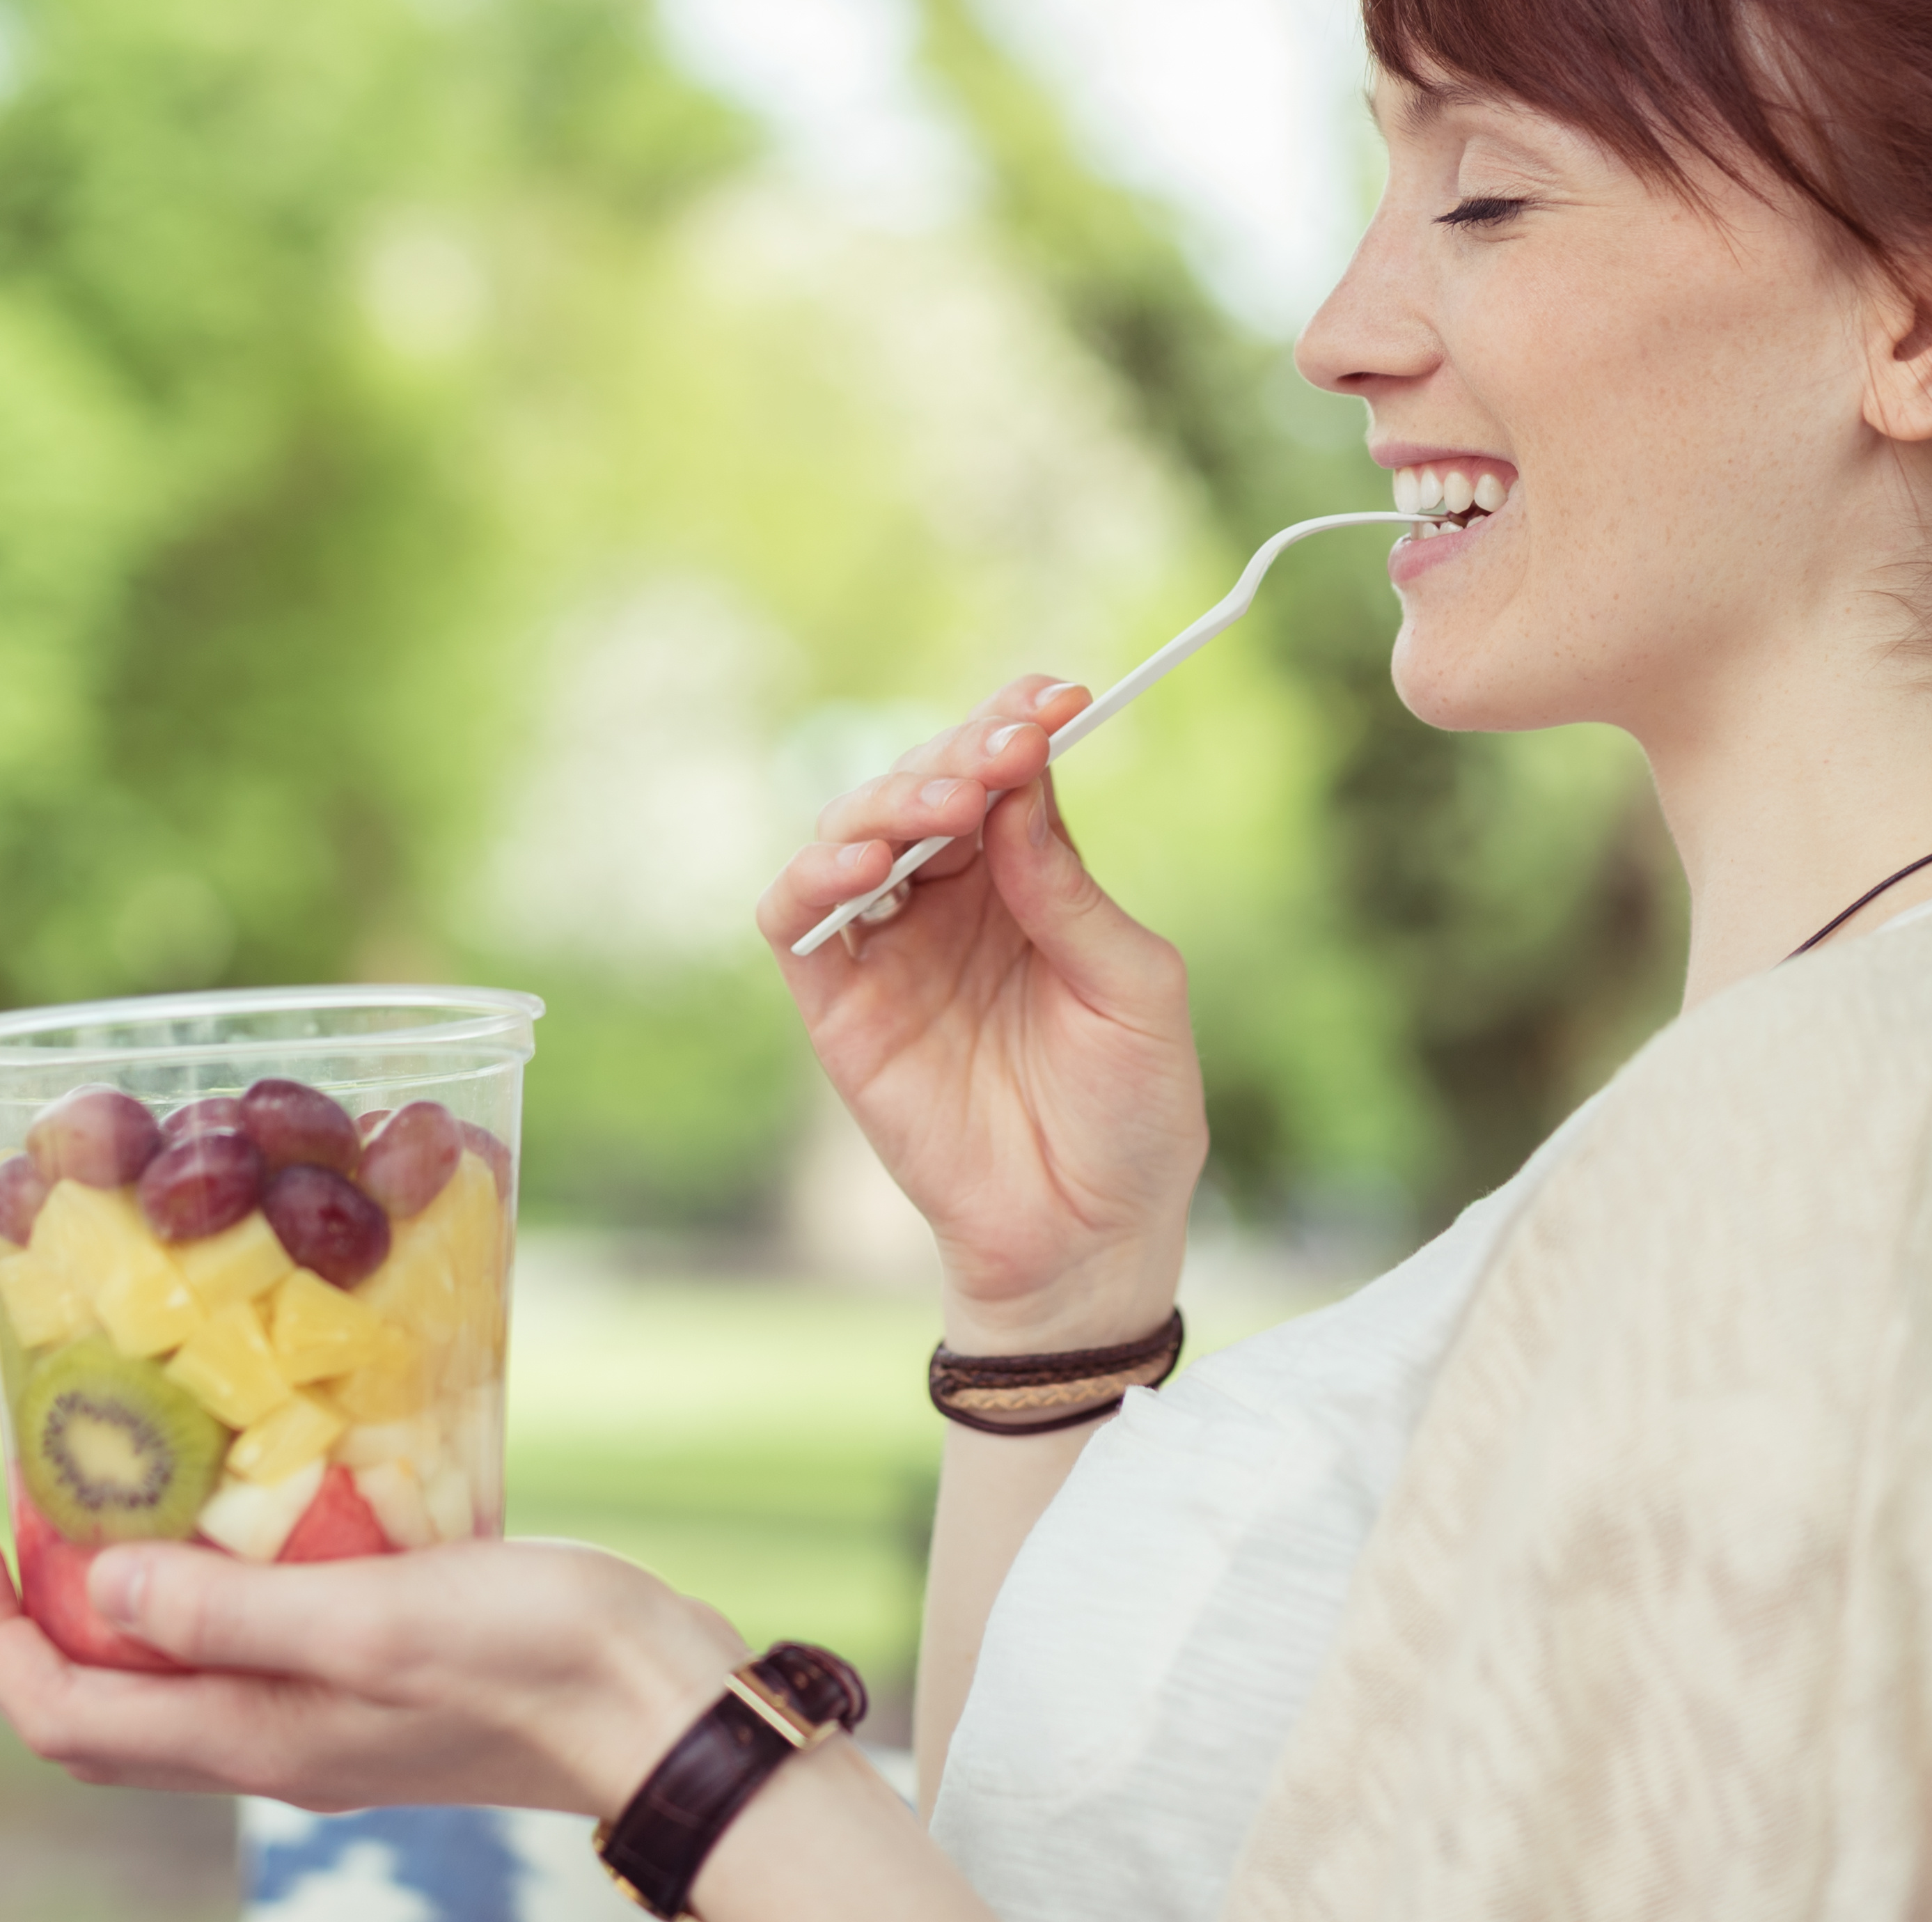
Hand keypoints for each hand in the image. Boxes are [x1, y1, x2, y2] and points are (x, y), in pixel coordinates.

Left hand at [0, 1525, 738, 1815]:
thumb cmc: (533, 1657)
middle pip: (102, 1706)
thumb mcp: (373, 1618)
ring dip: (116, 1599)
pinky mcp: (381, 1678)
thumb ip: (236, 1613)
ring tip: (110, 1495)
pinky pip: (250, 1643)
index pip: (64, 1713)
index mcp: (255, 1736)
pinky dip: (209, 1584)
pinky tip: (244, 1509)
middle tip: (6, 1513)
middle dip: (30, 1618)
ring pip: (173, 1675)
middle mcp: (272, 1741)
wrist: (664, 1708)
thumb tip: (102, 1592)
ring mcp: (326, 1718)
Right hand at [754, 674, 1202, 1349]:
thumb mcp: (1135, 988)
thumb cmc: (1133, 1112)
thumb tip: (1020, 791)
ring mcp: (890, 950)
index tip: (1058, 696)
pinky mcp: (839, 1006)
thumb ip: (1072, 891)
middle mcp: (951, 901)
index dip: (1016, 723)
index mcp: (1028, 881)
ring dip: (892, 797)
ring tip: (951, 802)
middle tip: (1007, 748)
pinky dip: (813, 875)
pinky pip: (796, 920)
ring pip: (851, 832)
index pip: (1005, 775)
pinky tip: (864, 860)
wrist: (1090, 1235)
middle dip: (961, 752)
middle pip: (924, 787)